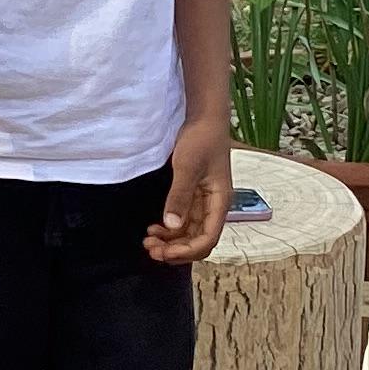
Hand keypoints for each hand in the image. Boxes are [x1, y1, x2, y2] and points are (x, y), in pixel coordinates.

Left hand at [146, 120, 231, 264]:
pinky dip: (170, 229)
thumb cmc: (202, 138)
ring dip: (171, 242)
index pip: (207, 239)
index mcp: (219, 202)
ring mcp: (204, 202)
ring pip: (189, 233)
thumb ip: (180, 195)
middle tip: (150, 249)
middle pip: (198, 241)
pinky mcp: (194, 195)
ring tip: (149, 241)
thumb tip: (171, 225)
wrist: (205, 117)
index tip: (163, 252)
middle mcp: (214, 206)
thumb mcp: (187, 166)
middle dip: (176, 250)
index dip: (186, 251)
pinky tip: (155, 228)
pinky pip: (183, 221)